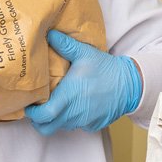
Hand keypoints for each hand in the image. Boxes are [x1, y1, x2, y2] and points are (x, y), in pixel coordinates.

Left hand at [25, 30, 140, 134]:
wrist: (131, 85)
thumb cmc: (106, 69)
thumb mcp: (85, 54)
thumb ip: (65, 45)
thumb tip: (49, 33)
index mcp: (68, 97)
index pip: (43, 115)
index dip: (32, 113)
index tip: (30, 104)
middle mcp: (73, 113)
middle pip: (46, 128)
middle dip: (38, 121)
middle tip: (36, 109)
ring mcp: (83, 121)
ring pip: (60, 127)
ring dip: (54, 120)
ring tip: (53, 106)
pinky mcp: (92, 125)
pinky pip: (75, 126)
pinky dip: (70, 120)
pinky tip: (73, 107)